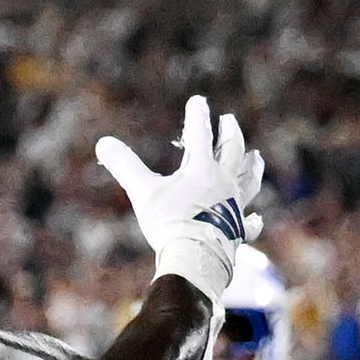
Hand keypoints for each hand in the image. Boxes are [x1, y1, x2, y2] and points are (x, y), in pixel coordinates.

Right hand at [94, 94, 264, 308]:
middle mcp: (224, 183)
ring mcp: (234, 206)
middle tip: (229, 120)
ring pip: (249, 181)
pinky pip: (249, 223)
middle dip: (230, 133)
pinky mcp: (237, 231)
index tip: (198, 101)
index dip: (198, 116)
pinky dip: (253, 220)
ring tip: (257, 157)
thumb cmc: (169, 223)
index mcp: (202, 169)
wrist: (196, 258)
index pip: (200, 134)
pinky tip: (256, 218)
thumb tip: (103, 142)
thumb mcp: (142, 191)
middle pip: (233, 151)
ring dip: (253, 167)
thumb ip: (124, 166)